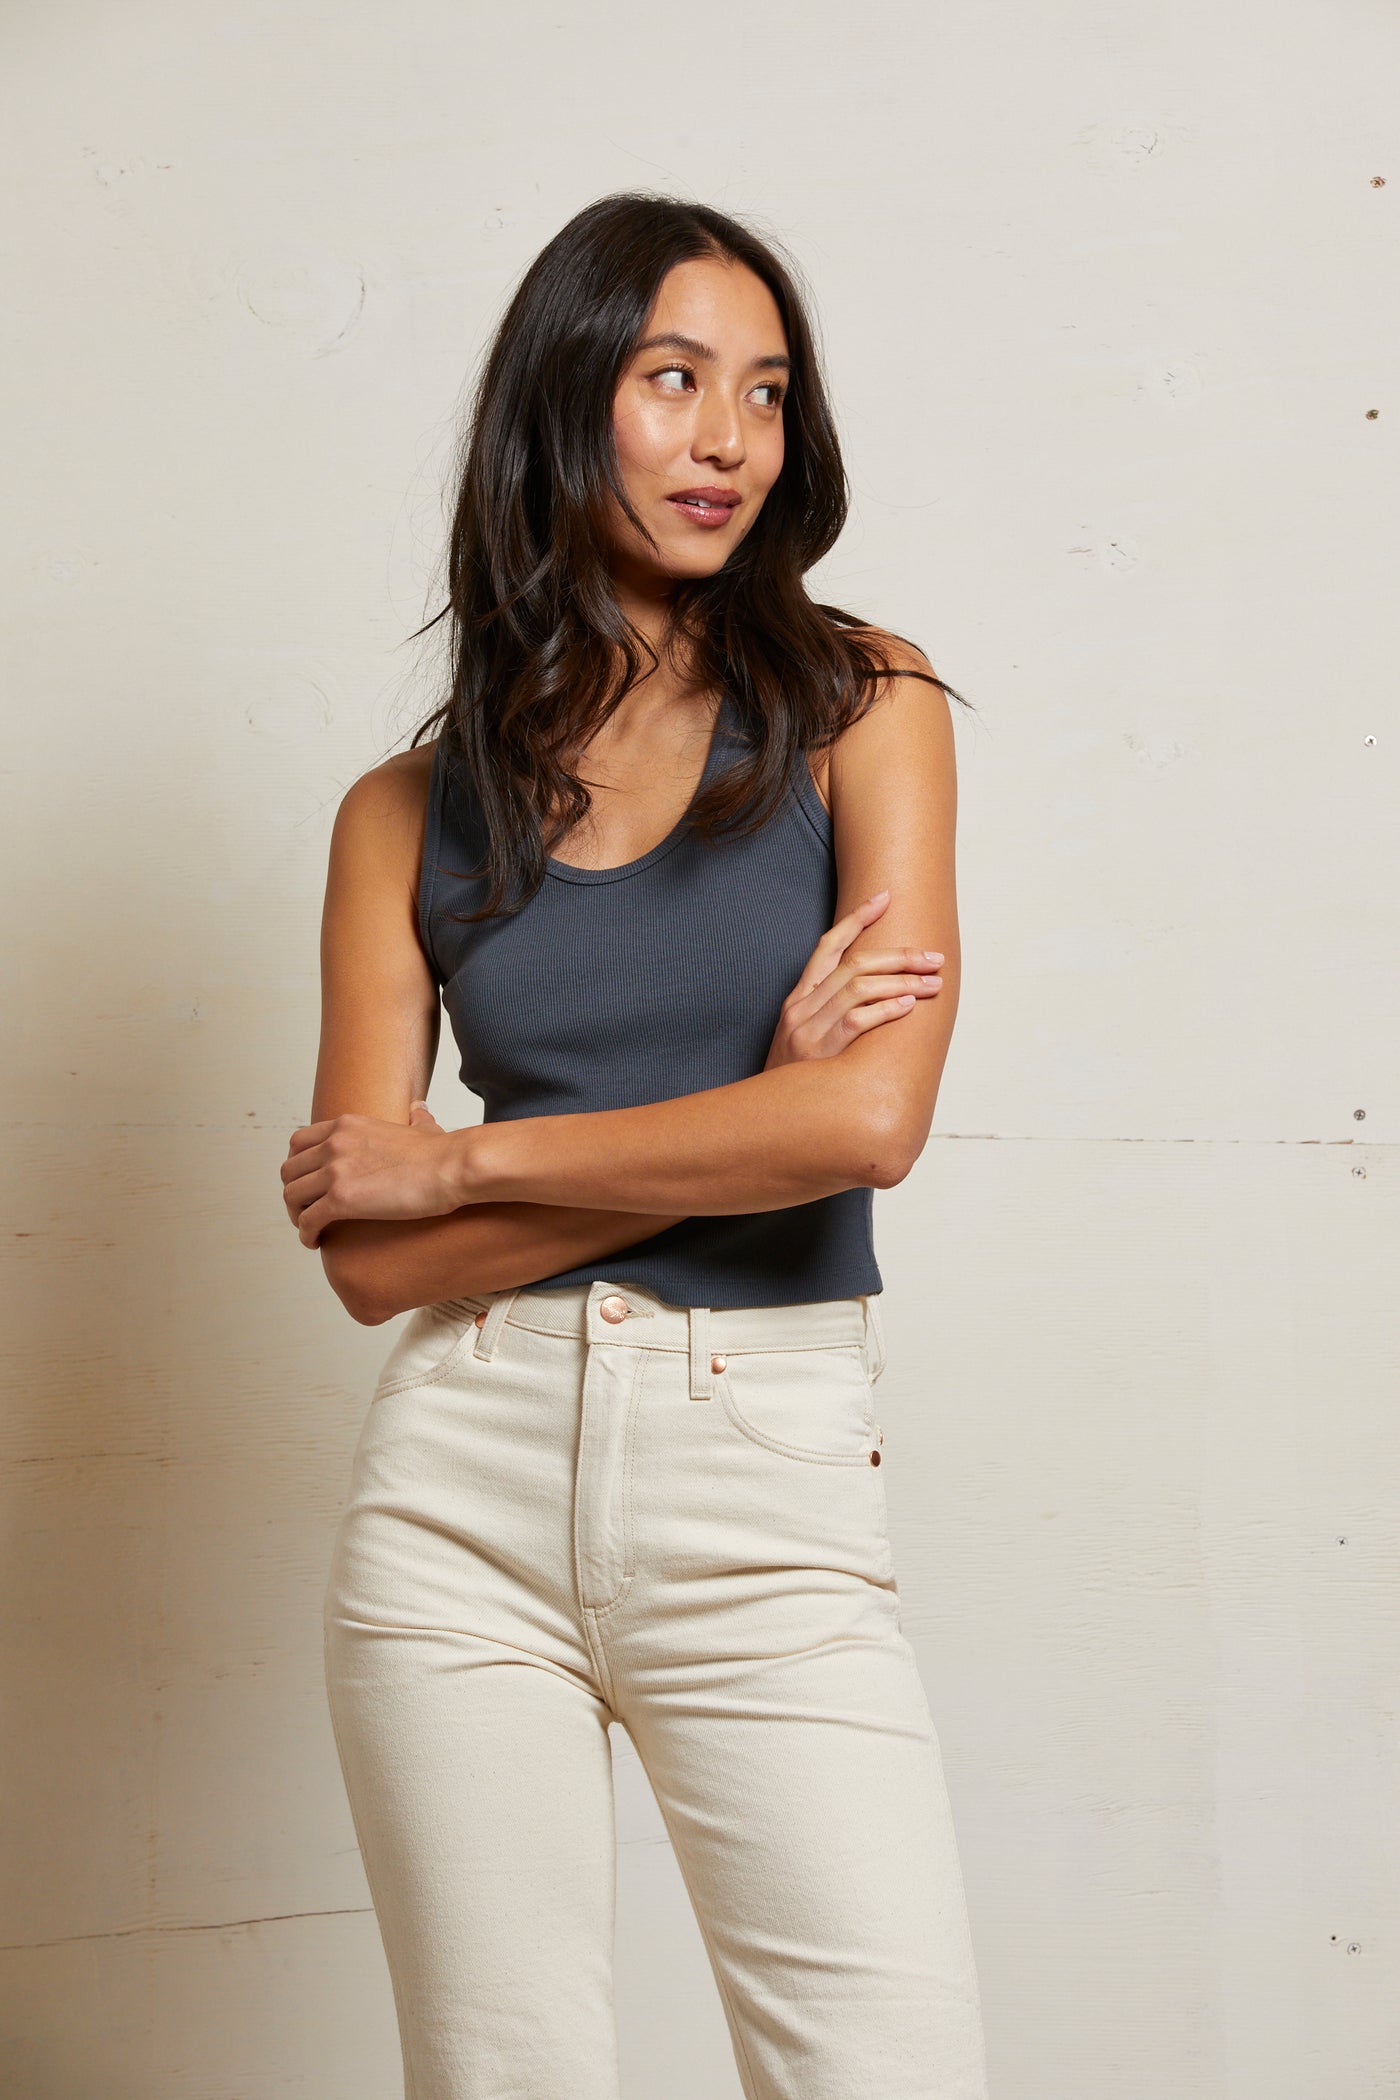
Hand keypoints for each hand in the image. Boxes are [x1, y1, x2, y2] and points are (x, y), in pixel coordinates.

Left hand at [280, 1100, 462, 1247]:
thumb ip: (414, 1118)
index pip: (298, 1142)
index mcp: (346, 1125)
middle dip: (294, 1193)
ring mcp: (335, 1170)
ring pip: (291, 1196)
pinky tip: (316, 1242)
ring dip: (297, 1216)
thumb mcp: (421, 1127)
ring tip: (312, 1229)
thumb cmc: (442, 1154)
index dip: (298, 1168)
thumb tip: (419, 1109)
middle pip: (289, 1170)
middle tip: (309, 1211)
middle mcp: (334, 1143)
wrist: (451, 1167)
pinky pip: (307, 1220)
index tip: (308, 1185)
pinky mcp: (341, 1199)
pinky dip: (306, 1234)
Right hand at [763, 890, 944, 1069]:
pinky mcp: (820, 1052)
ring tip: (932, 983)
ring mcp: (809, 1028)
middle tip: (932, 957)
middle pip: (854, 963)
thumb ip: (829, 1013)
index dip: (856, 919)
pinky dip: (886, 1009)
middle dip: (899, 955)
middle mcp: (801, 1007)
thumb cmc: (794, 1078)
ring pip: (859, 987)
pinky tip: (908, 1005)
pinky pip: (857, 1021)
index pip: (828, 946)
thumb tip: (875, 993)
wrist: (768, 1117)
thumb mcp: (802, 1037)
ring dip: (902, 980)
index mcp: (798, 998)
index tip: (884, 898)